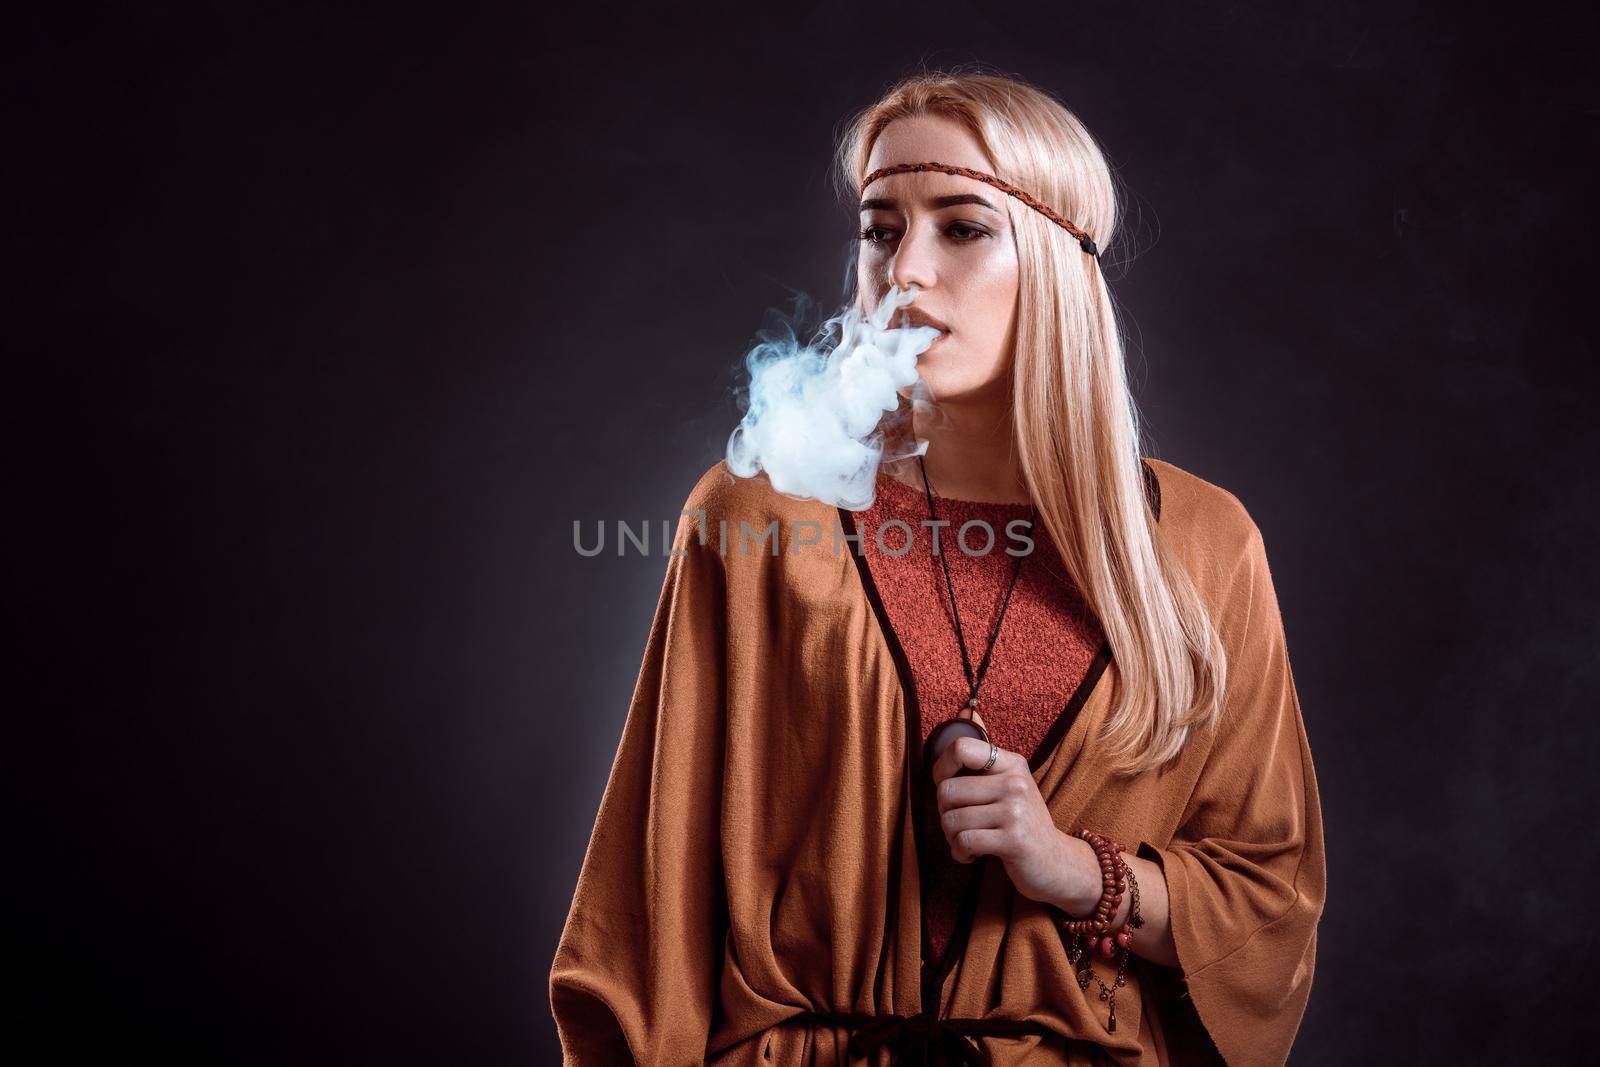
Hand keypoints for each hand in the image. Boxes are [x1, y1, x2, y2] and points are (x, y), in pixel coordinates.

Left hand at [929, 711, 1074, 905]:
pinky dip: (960, 853)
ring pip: (951, 820)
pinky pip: (963, 842)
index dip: (940, 769)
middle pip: (947, 791)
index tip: (946, 786)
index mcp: (1012, 763)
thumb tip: (966, 710)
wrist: (1057, 862)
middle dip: (944, 813)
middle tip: (959, 825)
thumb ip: (986, 751)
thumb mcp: (1011, 782)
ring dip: (951, 838)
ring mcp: (1015, 811)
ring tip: (967, 841)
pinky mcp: (1013, 840)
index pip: (961, 748)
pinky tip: (972, 855)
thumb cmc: (1024, 822)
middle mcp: (1015, 782)